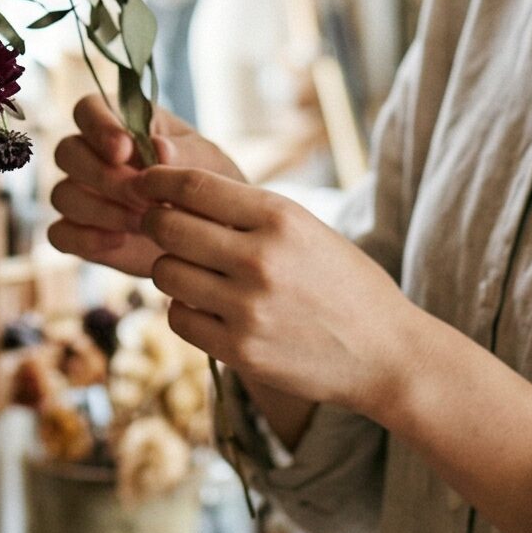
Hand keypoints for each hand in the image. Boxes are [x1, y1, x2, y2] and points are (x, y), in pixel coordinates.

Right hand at [46, 94, 244, 278]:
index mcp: (120, 122)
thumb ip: (185, 154)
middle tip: (144, 197)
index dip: (99, 127)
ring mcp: (82, 194)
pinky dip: (85, 239)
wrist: (215, 235)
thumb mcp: (208, 164)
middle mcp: (92, 154)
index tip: (124, 150)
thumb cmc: (208, 185)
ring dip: (101, 210)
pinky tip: (120, 241)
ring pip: (63, 194)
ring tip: (144, 223)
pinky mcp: (80, 232)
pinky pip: (61, 234)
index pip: (88, 109)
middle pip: (67, 152)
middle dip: (103, 176)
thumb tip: (159, 148)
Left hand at [132, 167, 415, 422]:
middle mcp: (260, 259)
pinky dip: (183, 310)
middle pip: (167, 227)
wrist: (386, 352)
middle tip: (161, 227)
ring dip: (169, 268)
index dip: (157, 180)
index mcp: (279, 217)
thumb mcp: (304, 228)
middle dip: (155, 222)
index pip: (193, 186)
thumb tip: (172, 190)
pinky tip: (205, 306)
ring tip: (192, 270)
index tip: (145, 181)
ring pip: (165, 273)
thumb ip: (244, 211)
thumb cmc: (340, 281)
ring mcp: (248, 308)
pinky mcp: (241, 351)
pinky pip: (178, 318)